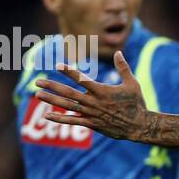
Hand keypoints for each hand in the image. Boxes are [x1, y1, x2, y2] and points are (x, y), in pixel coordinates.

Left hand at [36, 51, 152, 141]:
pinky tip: (47, 115)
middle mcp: (94, 102)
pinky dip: (60, 119)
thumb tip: (118, 52)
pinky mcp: (92, 124)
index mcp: (102, 91)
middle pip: (69, 93)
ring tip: (38, 95)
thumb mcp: (132, 83)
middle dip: (52, 86)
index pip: (82, 79)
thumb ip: (123, 68)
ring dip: (52, 100)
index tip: (57, 65)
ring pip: (68, 106)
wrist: (139, 125)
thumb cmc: (136, 103)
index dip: (69, 72)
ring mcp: (92, 114)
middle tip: (38, 81)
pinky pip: (73, 121)